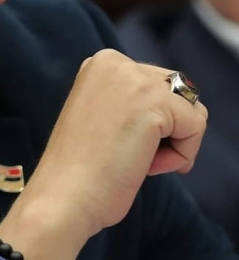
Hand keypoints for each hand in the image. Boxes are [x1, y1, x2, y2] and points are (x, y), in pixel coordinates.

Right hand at [0, 49, 207, 259]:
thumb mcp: (103, 115)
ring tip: (137, 161)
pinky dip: (182, 155)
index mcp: (101, 63)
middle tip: (129, 155)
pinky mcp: (153, 103)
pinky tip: (147, 166)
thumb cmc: (80, 169)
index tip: (118, 142)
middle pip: (180, 94)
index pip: (158, 85)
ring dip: (173, 143)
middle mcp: (116, 62)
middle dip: (166, 131)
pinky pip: (196, 127)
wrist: (64, 196)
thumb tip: (180, 109)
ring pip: (192, 110)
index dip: (151, 123)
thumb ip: (132, 101)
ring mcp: (134, 79)